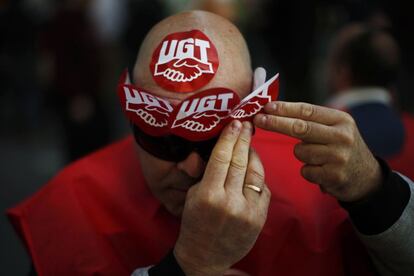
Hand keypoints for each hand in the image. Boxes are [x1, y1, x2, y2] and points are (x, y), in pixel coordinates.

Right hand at [174, 121, 270, 275]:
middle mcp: (230, 202)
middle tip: (246, 125)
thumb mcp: (191, 195)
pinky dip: (257, 176)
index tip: (234, 123)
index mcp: (208, 195)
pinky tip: (252, 169)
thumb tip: (216, 148)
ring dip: (253, 155)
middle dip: (244, 140)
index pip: (221, 157)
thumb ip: (204, 173)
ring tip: (249, 144)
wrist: (205, 256)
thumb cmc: (195, 223)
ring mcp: (248, 211)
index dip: (229, 137)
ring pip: (255, 173)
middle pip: (240, 161)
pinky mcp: (260, 219)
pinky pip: (263, 189)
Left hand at [254, 101, 381, 201]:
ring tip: (318, 157)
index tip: (267, 107)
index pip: (307, 110)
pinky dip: (308, 170)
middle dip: (276, 123)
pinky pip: (305, 170)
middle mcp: (341, 136)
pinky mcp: (334, 175)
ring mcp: (338, 156)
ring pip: (300, 151)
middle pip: (300, 128)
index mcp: (340, 120)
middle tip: (259, 119)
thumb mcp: (335, 128)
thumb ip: (311, 121)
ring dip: (302, 154)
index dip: (285, 108)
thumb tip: (275, 111)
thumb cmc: (341, 148)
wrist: (366, 178)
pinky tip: (322, 170)